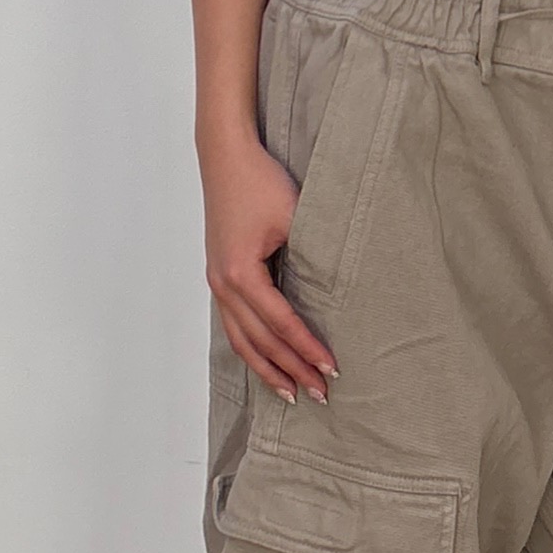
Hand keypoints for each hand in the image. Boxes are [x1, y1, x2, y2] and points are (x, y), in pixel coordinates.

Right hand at [202, 133, 338, 404]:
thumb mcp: (294, 217)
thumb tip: (335, 296)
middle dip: (291, 370)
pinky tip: (268, 362)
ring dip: (268, 369)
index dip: (307, 348)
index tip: (331, 369)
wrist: (226, 157)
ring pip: (241, 340)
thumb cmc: (260, 182)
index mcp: (240, 274)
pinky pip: (234, 325)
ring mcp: (217, 283)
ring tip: (291, 393)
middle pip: (260, 341)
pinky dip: (252, 348)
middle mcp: (223, 285)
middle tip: (320, 395)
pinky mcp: (220, 276)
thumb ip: (310, 257)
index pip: (280, 324)